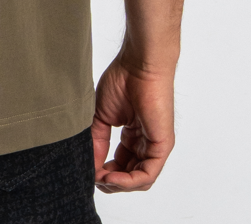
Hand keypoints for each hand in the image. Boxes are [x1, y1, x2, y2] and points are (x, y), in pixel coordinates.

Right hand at [91, 54, 175, 192]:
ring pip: (139, 180)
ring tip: (101, 179)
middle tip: (94, 178)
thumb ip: (96, 141)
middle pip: (129, 175)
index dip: (104, 171)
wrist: (139, 65)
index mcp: (132, 135)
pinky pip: (148, 174)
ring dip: (118, 184)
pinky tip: (111, 176)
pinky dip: (128, 181)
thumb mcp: (101, 116)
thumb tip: (89, 165)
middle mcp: (145, 142)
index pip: (120, 164)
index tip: (88, 170)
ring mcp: (155, 145)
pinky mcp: (162, 146)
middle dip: (110, 181)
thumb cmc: (122, 80)